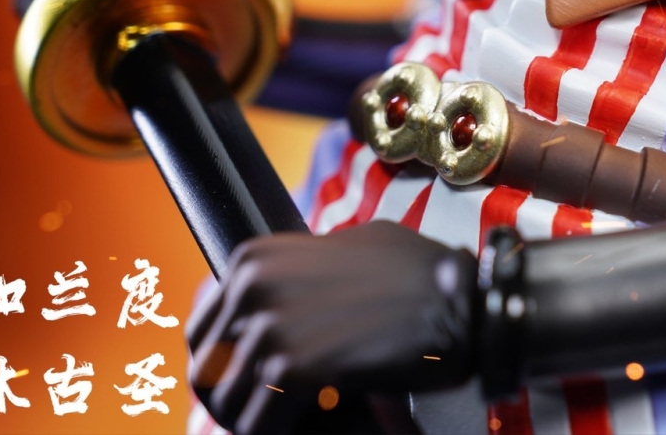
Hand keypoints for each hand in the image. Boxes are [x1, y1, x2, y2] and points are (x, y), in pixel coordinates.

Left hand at [187, 222, 477, 434]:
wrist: (462, 300)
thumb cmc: (420, 276)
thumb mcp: (349, 250)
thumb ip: (300, 275)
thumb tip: (270, 312)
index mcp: (254, 259)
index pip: (203, 335)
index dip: (230, 373)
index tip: (264, 391)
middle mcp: (251, 285)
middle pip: (208, 374)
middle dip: (243, 402)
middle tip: (289, 412)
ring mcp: (267, 325)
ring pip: (232, 409)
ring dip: (273, 422)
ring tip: (324, 415)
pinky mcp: (289, 366)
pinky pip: (262, 426)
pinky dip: (298, 433)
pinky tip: (345, 417)